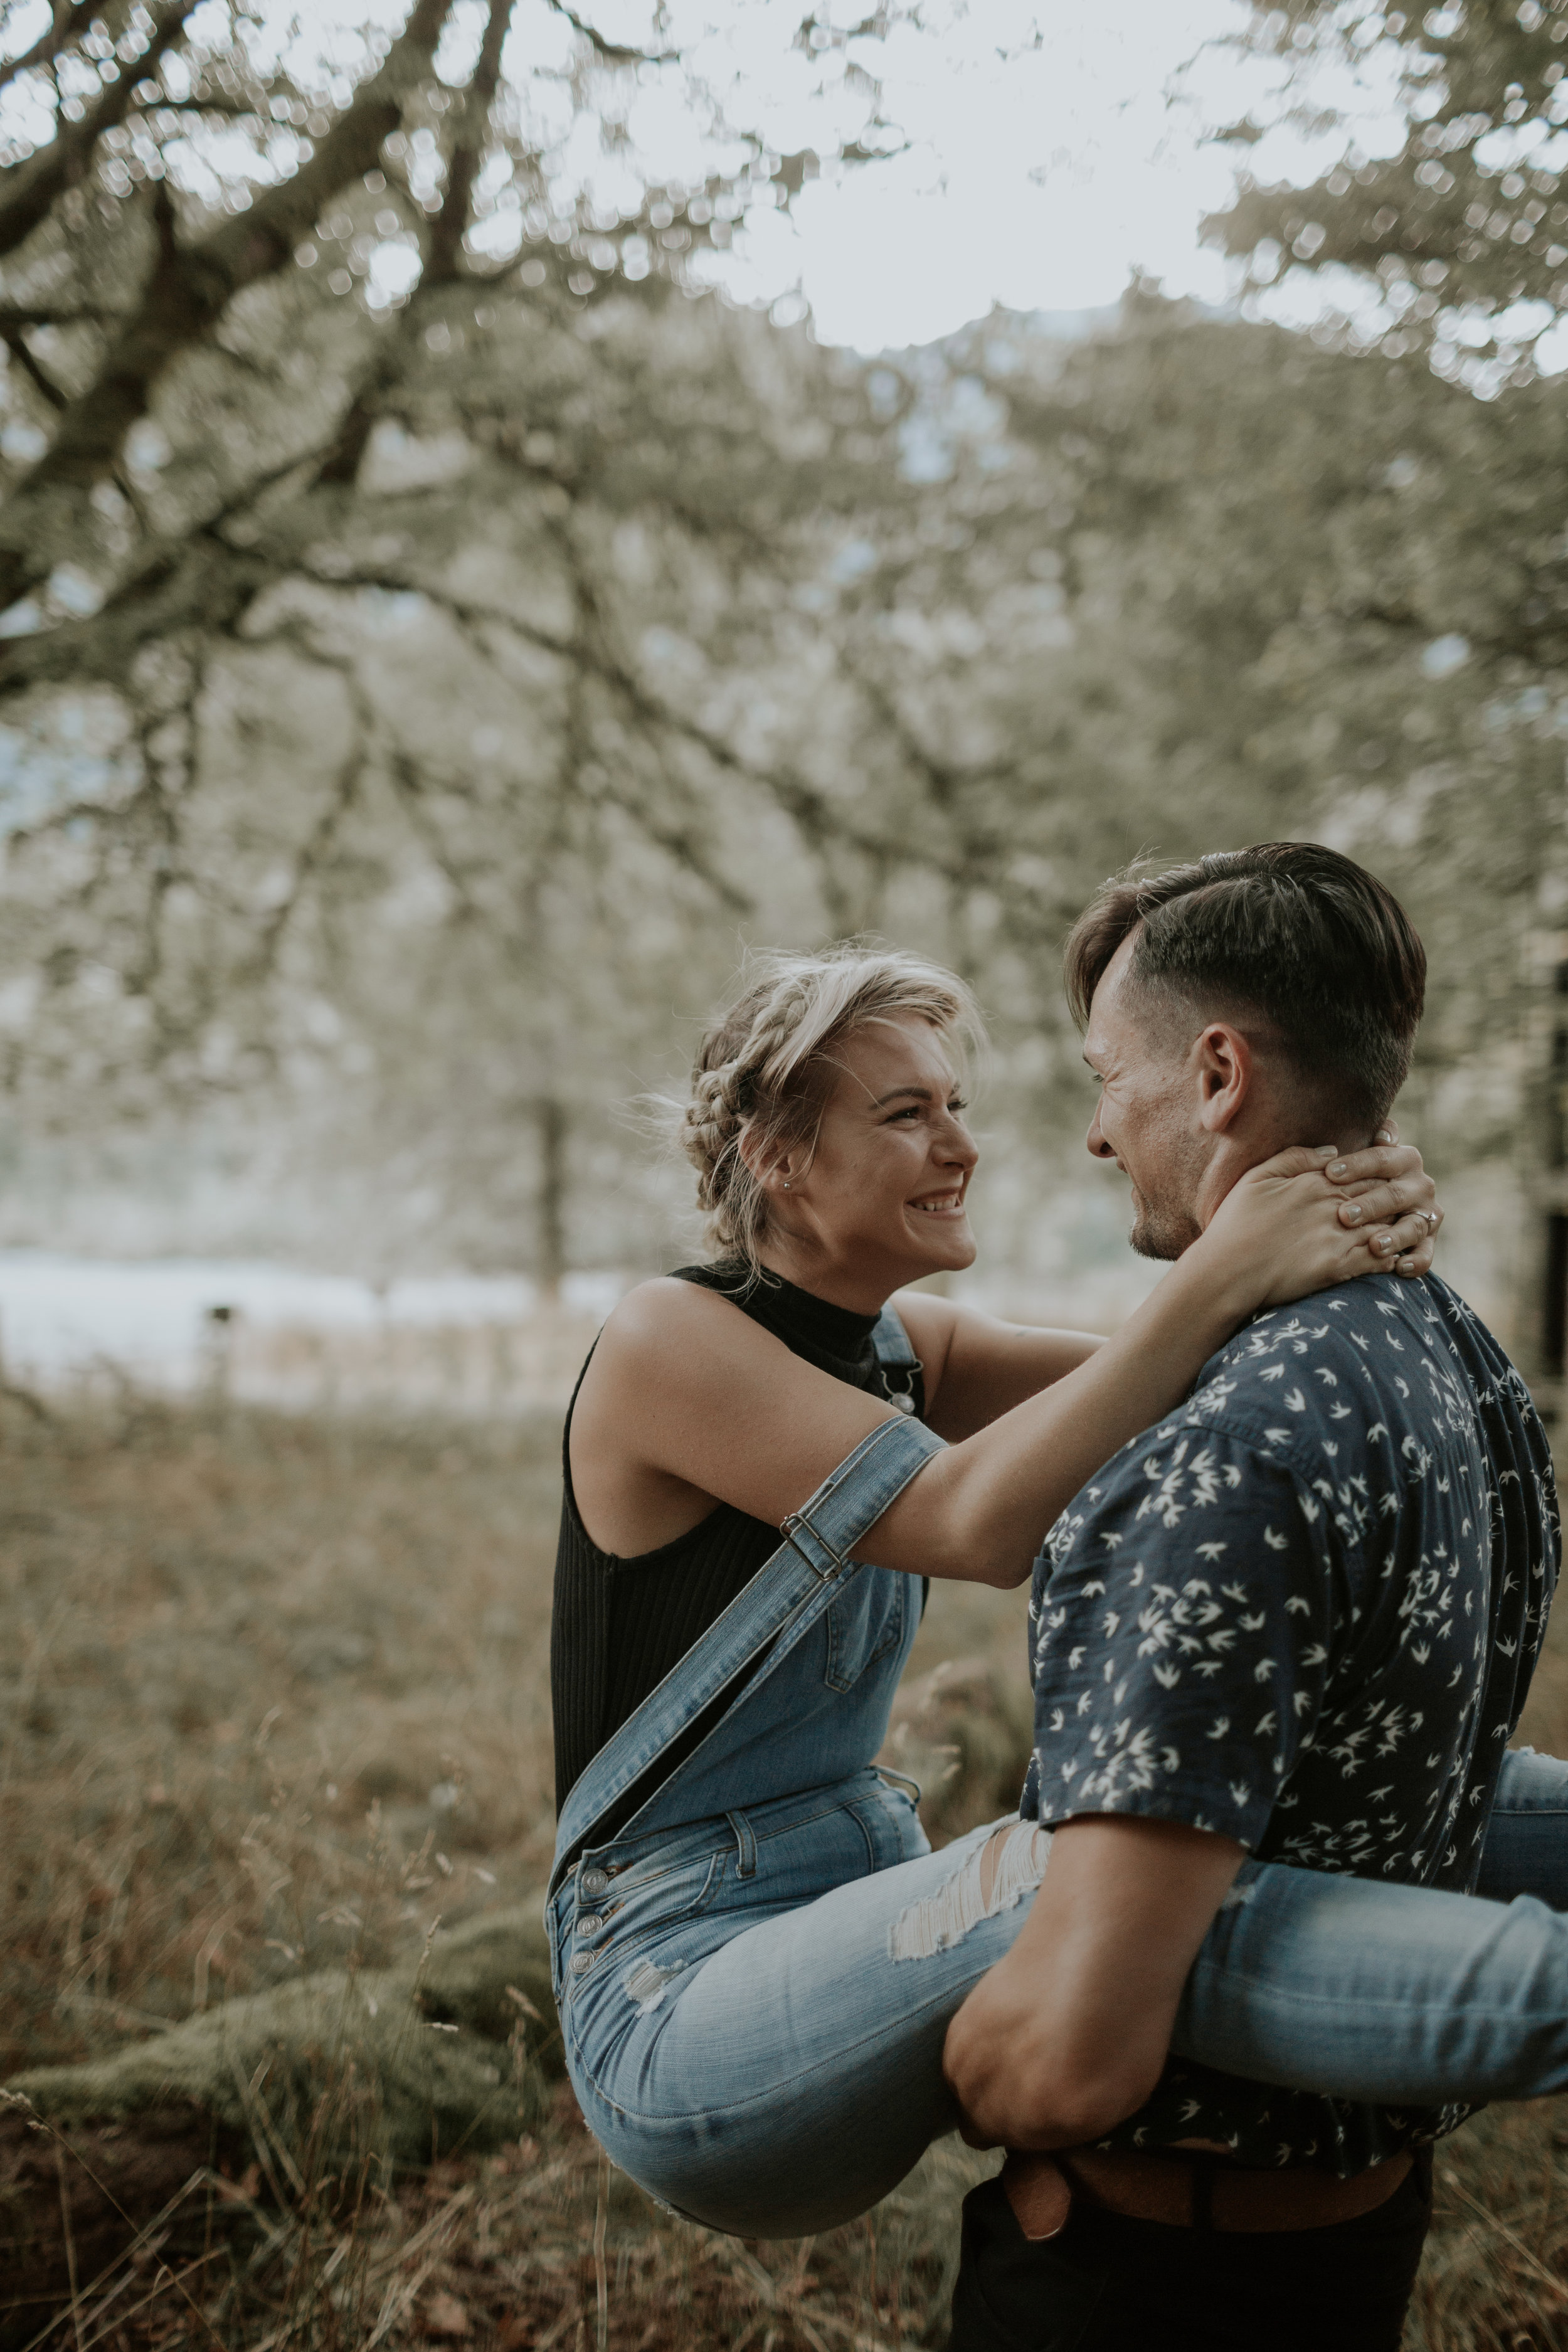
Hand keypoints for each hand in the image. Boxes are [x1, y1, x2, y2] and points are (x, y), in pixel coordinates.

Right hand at [1201, 1138, 1441, 1313]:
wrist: (1227, 1272)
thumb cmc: (1236, 1224)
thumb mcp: (1258, 1177)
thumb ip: (1296, 1157)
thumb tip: (1333, 1152)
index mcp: (1315, 1181)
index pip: (1362, 1169)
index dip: (1380, 1171)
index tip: (1391, 1173)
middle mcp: (1331, 1206)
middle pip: (1379, 1194)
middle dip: (1397, 1195)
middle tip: (1412, 1197)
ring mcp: (1337, 1237)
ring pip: (1384, 1225)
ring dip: (1400, 1225)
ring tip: (1411, 1226)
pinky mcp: (1338, 1268)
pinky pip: (1377, 1259)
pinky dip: (1392, 1255)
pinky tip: (1397, 1256)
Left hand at [1323, 1125, 1442, 1277]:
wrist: (1372, 1203)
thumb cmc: (1354, 1177)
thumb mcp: (1357, 1155)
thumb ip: (1368, 1141)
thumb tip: (1383, 1132)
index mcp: (1404, 1158)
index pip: (1381, 1159)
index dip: (1356, 1164)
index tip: (1329, 1172)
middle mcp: (1419, 1185)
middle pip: (1396, 1194)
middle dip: (1371, 1205)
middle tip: (1345, 1215)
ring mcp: (1426, 1214)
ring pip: (1414, 1225)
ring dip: (1395, 1236)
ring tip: (1374, 1245)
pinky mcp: (1428, 1240)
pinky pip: (1426, 1253)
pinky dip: (1417, 1262)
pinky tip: (1399, 1268)